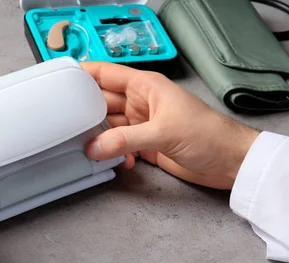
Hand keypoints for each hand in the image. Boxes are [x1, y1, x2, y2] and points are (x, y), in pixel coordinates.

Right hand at [81, 62, 258, 189]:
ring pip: (109, 128)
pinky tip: (118, 163)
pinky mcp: (145, 146)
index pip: (106, 74)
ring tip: (88, 148)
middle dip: (85, 114)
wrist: (229, 162)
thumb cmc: (207, 134)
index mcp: (145, 86)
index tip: (60, 82)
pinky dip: (114, 155)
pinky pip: (119, 147)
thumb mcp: (163, 132)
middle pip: (102, 103)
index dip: (83, 75)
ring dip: (99, 139)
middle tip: (66, 126)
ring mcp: (142, 125)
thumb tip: (93, 148)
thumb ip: (125, 140)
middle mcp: (140, 103)